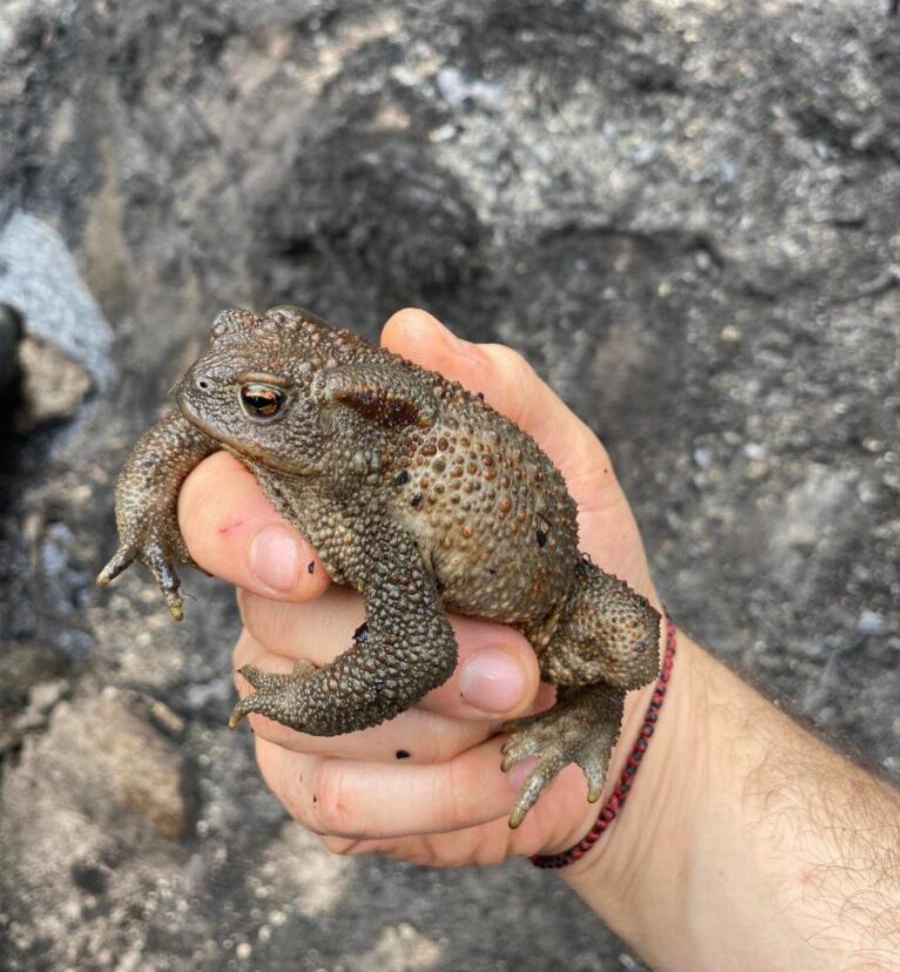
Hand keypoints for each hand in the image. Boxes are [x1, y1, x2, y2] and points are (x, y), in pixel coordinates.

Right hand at [178, 309, 661, 865]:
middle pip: (267, 620)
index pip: (221, 501)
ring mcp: (293, 697)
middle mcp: (288, 601)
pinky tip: (494, 771)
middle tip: (512, 662)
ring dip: (432, 727)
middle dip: (392, 646)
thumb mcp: (562, 468)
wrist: (609, 696)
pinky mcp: (318, 782)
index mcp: (328, 514)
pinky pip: (330, 800)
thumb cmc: (575, 571)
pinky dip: (428, 797)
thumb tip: (411, 327)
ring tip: (523, 706)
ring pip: (301, 718)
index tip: (304, 562)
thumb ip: (497, 393)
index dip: (235, 528)